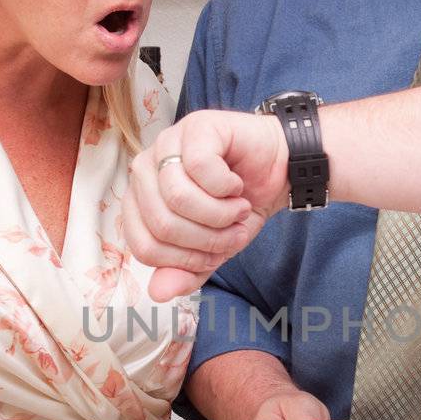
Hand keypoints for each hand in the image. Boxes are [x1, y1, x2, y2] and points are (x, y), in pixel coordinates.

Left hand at [124, 110, 289, 299]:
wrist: (280, 170)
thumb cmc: (240, 205)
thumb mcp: (215, 250)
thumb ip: (186, 272)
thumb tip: (158, 293)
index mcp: (140, 201)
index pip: (144, 247)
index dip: (185, 260)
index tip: (215, 254)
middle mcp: (144, 170)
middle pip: (161, 224)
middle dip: (207, 238)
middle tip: (233, 230)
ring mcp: (167, 144)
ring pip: (178, 197)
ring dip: (220, 214)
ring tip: (238, 209)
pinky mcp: (195, 126)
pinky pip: (200, 168)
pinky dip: (227, 187)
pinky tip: (237, 185)